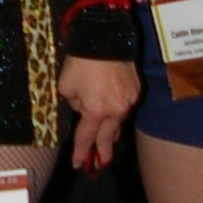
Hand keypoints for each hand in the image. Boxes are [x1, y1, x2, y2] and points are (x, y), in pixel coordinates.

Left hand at [59, 54, 140, 171]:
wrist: (105, 38)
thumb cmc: (81, 61)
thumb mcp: (66, 86)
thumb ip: (73, 104)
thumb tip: (82, 109)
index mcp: (96, 111)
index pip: (86, 138)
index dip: (81, 153)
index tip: (78, 164)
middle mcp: (116, 110)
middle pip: (108, 137)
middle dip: (103, 152)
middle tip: (101, 164)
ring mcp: (129, 101)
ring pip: (119, 123)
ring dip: (111, 132)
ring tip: (107, 143)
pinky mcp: (137, 90)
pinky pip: (125, 107)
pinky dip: (118, 112)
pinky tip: (114, 115)